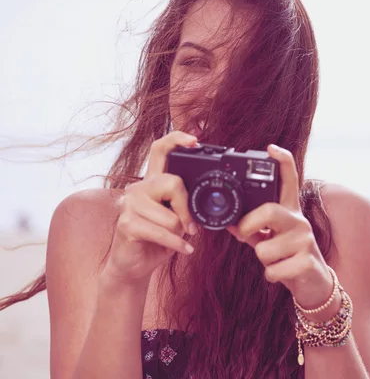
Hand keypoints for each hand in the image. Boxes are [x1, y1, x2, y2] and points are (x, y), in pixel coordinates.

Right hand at [103, 131, 198, 284]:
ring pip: (171, 216)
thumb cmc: (157, 239)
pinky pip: (162, 233)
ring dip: (180, 233)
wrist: (133, 265)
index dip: (177, 139)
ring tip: (179, 239)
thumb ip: (185, 204)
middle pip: (172, 183)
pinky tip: (183, 249)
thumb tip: (206, 200)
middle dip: (186, 208)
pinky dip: (177, 245)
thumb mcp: (176, 218)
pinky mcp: (126, 224)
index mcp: (152, 181)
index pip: (160, 149)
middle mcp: (138, 188)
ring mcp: (130, 205)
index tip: (195, 140)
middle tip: (190, 226)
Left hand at [227, 144, 333, 309]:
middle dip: (249, 225)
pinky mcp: (307, 262)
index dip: (282, 162)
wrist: (315, 286)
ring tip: (276, 261)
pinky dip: (271, 276)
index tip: (270, 148)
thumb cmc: (289, 258)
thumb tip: (227, 223)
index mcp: (290, 211)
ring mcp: (306, 241)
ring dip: (263, 261)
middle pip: (270, 211)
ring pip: (265, 248)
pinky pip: (273, 270)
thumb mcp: (270, 240)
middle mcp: (299, 221)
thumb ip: (252, 230)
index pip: (290, 180)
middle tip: (244, 235)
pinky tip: (283, 274)